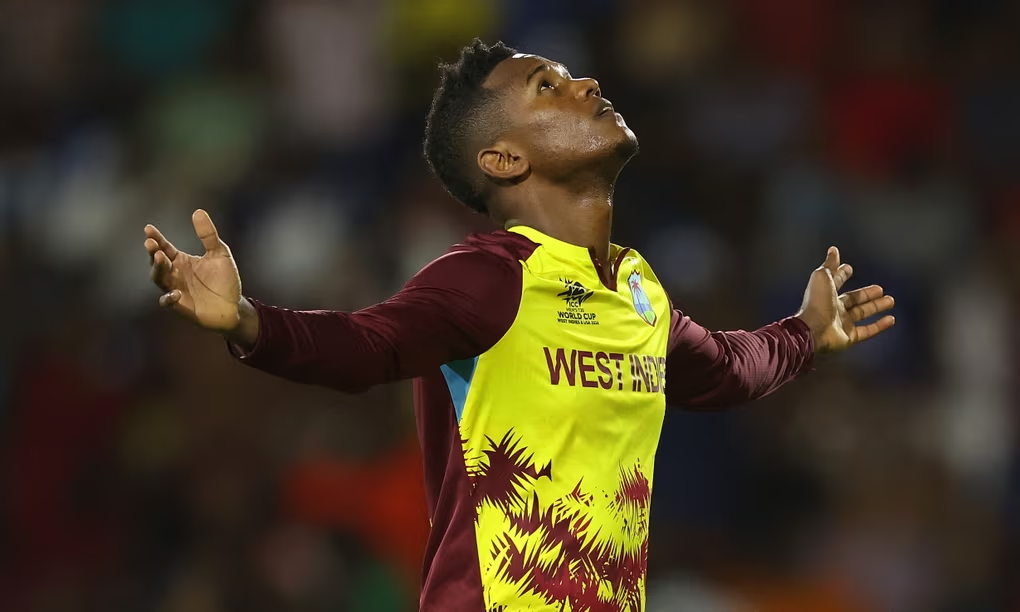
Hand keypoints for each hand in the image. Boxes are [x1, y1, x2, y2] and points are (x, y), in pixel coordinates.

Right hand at [144, 210, 251, 339]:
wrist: (234, 306)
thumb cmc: (225, 280)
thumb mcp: (220, 254)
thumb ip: (208, 235)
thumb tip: (198, 211)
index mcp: (181, 261)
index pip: (164, 247)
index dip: (156, 238)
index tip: (148, 228)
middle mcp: (175, 275)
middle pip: (157, 262)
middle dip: (153, 253)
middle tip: (151, 244)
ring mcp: (176, 290)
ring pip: (159, 279)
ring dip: (158, 269)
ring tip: (161, 258)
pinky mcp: (181, 307)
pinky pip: (168, 303)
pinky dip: (168, 298)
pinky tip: (175, 292)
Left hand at [795, 247, 895, 352]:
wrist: (814, 329)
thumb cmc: (817, 302)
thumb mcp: (822, 277)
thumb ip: (829, 265)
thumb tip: (833, 250)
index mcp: (826, 293)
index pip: (837, 281)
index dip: (843, 274)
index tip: (850, 268)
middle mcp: (834, 308)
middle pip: (854, 299)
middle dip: (866, 293)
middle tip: (880, 288)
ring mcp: (842, 323)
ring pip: (863, 313)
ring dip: (876, 306)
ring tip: (890, 300)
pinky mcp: (849, 337)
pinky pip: (868, 330)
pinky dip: (880, 325)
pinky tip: (891, 319)